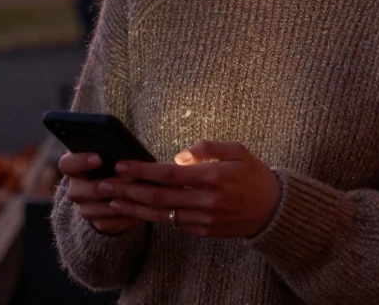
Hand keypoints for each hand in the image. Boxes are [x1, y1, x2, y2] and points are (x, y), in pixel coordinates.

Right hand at [57, 151, 143, 235]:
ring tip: (133, 197)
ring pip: (91, 210)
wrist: (121, 184)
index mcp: (75, 166)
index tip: (98, 158)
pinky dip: (122, 219)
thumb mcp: (114, 154)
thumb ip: (115, 151)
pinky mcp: (96, 222)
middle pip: (77, 192)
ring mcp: (84, 206)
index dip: (79, 161)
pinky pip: (106, 224)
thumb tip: (125, 150)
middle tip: (119, 181)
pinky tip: (137, 212)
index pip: (66, 164)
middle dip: (99, 188)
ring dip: (112, 204)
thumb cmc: (118, 162)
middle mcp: (75, 188)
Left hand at [103, 140, 280, 237]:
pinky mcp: (205, 231)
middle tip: (104, 185)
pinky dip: (153, 217)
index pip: (168, 174)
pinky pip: (174, 224)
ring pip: (161, 214)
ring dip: (134, 208)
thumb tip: (178, 155)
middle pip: (158, 197)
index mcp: (213, 176)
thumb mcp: (237, 150)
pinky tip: (137, 211)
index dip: (141, 170)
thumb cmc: (253, 174)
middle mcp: (206, 200)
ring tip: (112, 201)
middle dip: (128, 190)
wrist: (275, 209)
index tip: (120, 165)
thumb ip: (206, 148)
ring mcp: (205, 219)